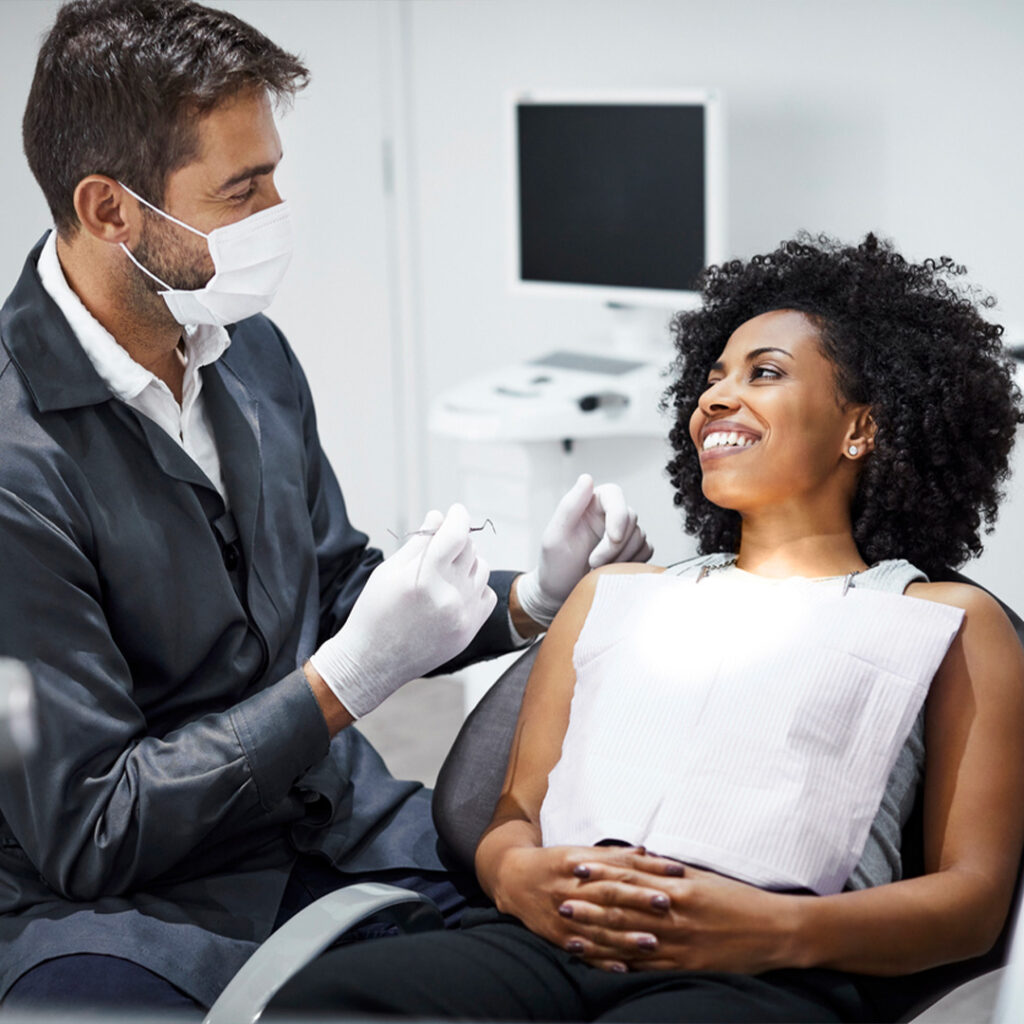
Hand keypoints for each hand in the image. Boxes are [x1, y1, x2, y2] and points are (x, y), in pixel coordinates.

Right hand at [310, 504, 495, 717]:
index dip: (458, 516)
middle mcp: (447, 598)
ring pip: (481, 569)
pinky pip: (487, 593)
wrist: (373, 662)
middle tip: (440, 546)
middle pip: (469, 550)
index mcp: (423, 580)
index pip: (455, 535)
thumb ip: (419, 543)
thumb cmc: (374, 613)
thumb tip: (439, 516)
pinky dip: (474, 586)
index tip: (455, 511)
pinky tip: (453, 591)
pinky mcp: (470, 630)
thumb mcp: (388, 572)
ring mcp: (462, 616)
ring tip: (444, 571)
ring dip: (467, 562)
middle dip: (456, 540)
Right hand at [491, 845, 681, 967]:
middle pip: (609, 895)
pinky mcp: (557, 937)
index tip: (674, 872)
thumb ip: (613, 856)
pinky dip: (603, 960)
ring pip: (598, 927)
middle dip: (638, 900)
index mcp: (577, 863)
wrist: (513, 880)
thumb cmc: (553, 863)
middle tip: (667, 904)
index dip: (647, 870)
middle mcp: (570, 888)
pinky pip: (584, 950)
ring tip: (652, 942)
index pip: (618, 867)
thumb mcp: (579, 852)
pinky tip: (623, 966)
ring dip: (625, 936)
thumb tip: (646, 853)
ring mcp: (563, 915)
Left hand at [515, 474, 652, 626]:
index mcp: (589, 504)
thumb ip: (569, 506)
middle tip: (593, 564)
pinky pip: (646, 551)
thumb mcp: (554, 537)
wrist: (560, 595)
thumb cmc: (554, 565)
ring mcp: (622, 532)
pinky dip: (632, 563)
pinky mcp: (633, 550)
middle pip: (630, 518)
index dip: (618, 515)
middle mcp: (607, 514)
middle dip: (615, 545)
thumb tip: (587, 478)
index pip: (614, 494)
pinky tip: (612, 571)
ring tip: (597, 570)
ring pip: (640, 536)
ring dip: (621, 557)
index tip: (612, 538)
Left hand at [558, 862, 801, 973]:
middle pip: (623, 909)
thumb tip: (640, 857)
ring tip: (572, 933)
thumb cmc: (739, 898)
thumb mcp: (703, 876)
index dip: (600, 873)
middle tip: (560, 901)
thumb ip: (669, 870)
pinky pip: (649, 966)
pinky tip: (603, 963)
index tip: (576, 867)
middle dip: (589, 906)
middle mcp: (674, 914)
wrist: (775, 930)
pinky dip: (624, 964)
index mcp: (677, 887)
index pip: (630, 878)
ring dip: (598, 936)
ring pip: (629, 939)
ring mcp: (679, 943)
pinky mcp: (687, 966)